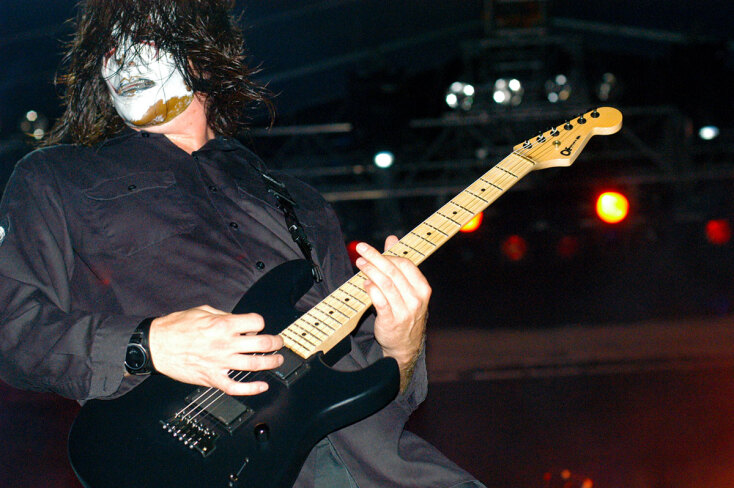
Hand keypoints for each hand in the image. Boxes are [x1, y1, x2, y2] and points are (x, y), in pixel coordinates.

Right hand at [147, 305, 283, 395]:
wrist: (156, 345)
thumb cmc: (176, 327)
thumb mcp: (203, 310)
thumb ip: (224, 316)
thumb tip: (240, 321)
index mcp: (224, 324)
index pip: (257, 322)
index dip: (260, 323)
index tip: (258, 326)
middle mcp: (226, 344)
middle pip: (262, 344)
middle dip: (276, 343)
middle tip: (279, 343)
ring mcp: (221, 363)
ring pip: (255, 365)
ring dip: (271, 363)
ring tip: (277, 360)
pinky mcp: (213, 378)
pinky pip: (236, 387)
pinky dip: (252, 389)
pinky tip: (262, 386)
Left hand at [355, 236, 429, 388]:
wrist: (405, 345)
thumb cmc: (406, 312)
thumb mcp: (408, 289)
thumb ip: (400, 263)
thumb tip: (392, 239)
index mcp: (422, 288)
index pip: (406, 264)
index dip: (388, 254)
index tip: (372, 249)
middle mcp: (416, 299)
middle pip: (393, 272)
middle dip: (375, 258)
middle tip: (361, 250)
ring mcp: (404, 311)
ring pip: (385, 284)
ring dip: (370, 271)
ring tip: (360, 263)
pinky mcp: (391, 321)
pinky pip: (379, 301)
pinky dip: (371, 290)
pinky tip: (364, 283)